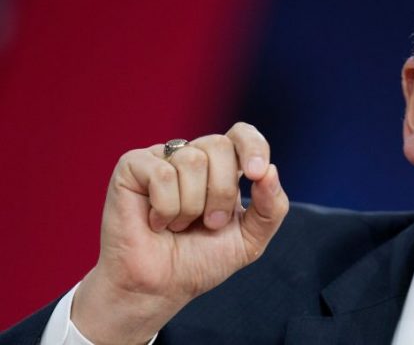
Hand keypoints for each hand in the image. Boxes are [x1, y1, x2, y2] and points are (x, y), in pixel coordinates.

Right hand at [71, 122, 288, 344]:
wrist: (160, 288)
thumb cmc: (200, 261)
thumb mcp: (250, 239)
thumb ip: (271, 207)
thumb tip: (270, 171)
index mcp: (223, 168)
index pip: (242, 134)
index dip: (253, 147)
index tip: (257, 173)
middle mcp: (193, 157)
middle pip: (220, 145)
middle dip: (222, 191)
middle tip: (210, 222)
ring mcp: (162, 159)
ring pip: (193, 160)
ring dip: (192, 206)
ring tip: (179, 225)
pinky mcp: (133, 166)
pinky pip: (162, 173)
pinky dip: (166, 207)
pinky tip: (157, 222)